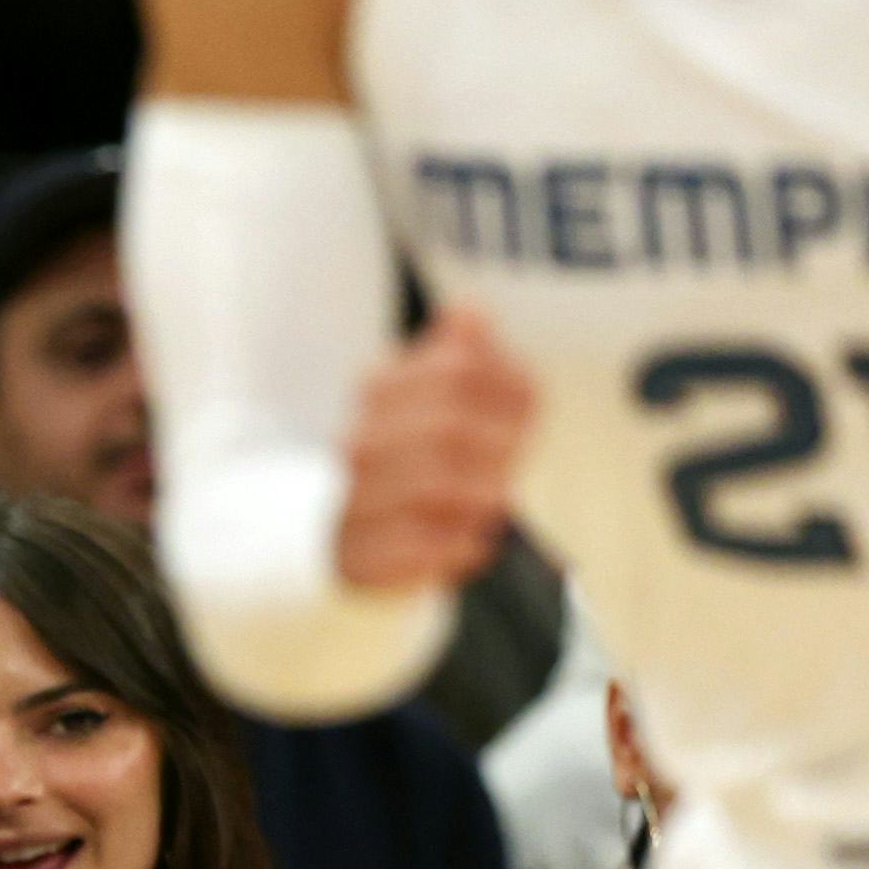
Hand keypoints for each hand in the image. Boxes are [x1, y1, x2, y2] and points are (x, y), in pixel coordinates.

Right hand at [338, 306, 533, 596]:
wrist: (340, 536)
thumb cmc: (411, 459)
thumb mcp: (436, 397)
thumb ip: (460, 354)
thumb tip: (473, 311)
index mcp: (379, 389)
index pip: (461, 369)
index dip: (511, 390)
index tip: (529, 412)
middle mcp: (359, 441)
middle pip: (451, 429)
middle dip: (500, 448)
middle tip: (516, 462)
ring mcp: (353, 498)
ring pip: (436, 487)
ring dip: (483, 496)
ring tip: (495, 503)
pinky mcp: (358, 557)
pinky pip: (421, 548)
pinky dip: (460, 546)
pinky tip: (474, 542)